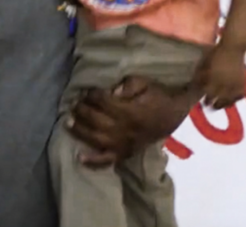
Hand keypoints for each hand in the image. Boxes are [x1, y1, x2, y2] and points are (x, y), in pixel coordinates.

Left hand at [67, 76, 191, 167]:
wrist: (176, 116)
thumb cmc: (160, 97)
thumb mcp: (147, 84)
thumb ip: (129, 85)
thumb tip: (111, 91)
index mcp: (131, 111)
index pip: (104, 102)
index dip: (93, 95)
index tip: (87, 90)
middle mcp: (124, 129)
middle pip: (96, 120)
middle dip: (82, 110)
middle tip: (74, 103)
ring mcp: (124, 144)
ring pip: (96, 139)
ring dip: (80, 130)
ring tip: (68, 121)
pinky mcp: (125, 153)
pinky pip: (108, 160)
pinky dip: (93, 161)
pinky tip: (80, 157)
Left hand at [194, 42, 245, 109]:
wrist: (233, 46)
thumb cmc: (216, 53)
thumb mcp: (205, 64)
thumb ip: (200, 77)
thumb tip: (195, 87)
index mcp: (214, 79)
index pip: (210, 96)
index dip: (207, 101)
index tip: (204, 102)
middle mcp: (225, 84)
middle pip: (220, 101)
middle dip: (215, 105)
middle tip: (212, 106)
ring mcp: (236, 83)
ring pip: (231, 99)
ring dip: (226, 104)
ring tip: (222, 105)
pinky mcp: (244, 81)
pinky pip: (241, 94)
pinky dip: (237, 97)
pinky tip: (234, 98)